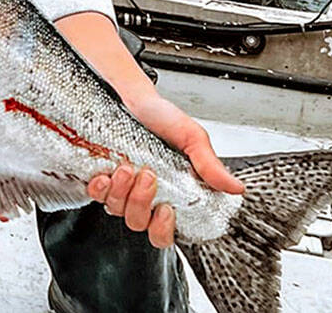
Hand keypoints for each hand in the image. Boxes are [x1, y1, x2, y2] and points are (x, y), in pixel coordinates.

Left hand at [86, 94, 244, 247]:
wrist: (131, 96)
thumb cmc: (160, 117)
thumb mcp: (191, 137)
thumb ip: (209, 165)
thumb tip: (236, 188)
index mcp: (170, 194)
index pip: (164, 233)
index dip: (163, 230)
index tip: (167, 209)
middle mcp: (143, 196)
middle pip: (139, 223)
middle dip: (141, 203)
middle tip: (148, 176)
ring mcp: (120, 188)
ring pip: (117, 210)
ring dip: (122, 191)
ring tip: (128, 166)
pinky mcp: (100, 177)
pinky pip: (96, 195)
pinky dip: (100, 187)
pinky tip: (106, 173)